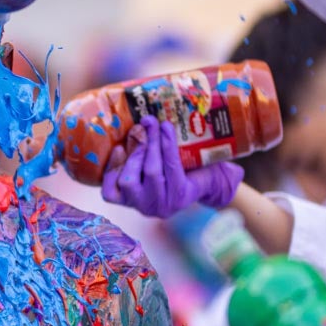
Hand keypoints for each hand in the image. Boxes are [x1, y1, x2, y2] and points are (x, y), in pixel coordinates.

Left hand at [102, 116, 242, 217]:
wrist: (181, 192)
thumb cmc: (195, 171)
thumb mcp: (205, 164)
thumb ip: (209, 153)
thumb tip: (215, 131)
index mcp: (182, 195)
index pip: (173, 168)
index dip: (167, 145)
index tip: (165, 124)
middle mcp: (160, 205)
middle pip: (152, 171)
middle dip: (150, 143)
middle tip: (149, 121)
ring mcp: (139, 205)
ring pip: (130, 180)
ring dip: (133, 153)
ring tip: (138, 133)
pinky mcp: (122, 203)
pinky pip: (111, 189)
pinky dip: (113, 169)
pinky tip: (120, 150)